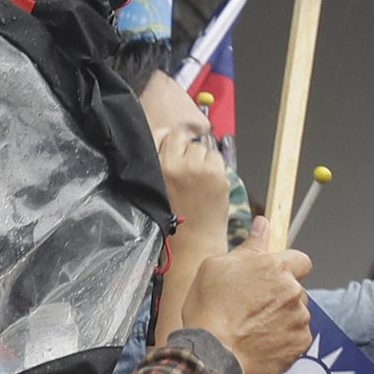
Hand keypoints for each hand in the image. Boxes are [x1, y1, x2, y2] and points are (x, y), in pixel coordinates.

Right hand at [157, 125, 232, 244]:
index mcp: (156, 167)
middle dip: (186, 151)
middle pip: (183, 139)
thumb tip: (168, 132)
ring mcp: (199, 168)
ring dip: (201, 159)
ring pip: (201, 148)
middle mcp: (176, 165)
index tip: (174, 152)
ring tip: (197, 180)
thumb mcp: (155, 184)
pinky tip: (208, 183)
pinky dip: (214, 166)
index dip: (170, 141)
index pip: (164, 134)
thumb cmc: (172, 215)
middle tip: (186, 172)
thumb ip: (159, 159)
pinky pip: (216, 157)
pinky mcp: (217, 174)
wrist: (192, 240)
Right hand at [180, 222, 312, 373]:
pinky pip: (296, 337)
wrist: (211, 355)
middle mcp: (293, 291)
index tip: (273, 278)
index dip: (288, 268)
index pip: (300, 259)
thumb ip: (249, 245)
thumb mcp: (216, 267)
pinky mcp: (299, 344)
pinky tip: (260, 342)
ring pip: (296, 313)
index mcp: (276, 268)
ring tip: (252, 328)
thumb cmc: (209, 311)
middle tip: (252, 307)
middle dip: (280, 295)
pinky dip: (282, 339)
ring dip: (281, 317)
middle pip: (295, 289)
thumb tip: (263, 224)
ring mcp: (299, 318)